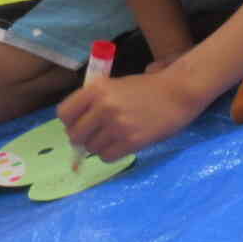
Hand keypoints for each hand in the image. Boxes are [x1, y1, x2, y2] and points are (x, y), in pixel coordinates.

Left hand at [58, 60, 215, 160]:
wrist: (178, 93)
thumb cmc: (147, 88)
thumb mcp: (115, 85)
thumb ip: (94, 101)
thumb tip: (75, 125)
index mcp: (96, 89)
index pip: (64, 114)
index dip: (70, 122)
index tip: (80, 123)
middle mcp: (103, 107)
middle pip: (75, 134)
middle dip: (83, 137)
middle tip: (97, 134)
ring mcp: (117, 125)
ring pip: (91, 148)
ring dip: (99, 146)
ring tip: (114, 137)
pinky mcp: (131, 141)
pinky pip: (106, 156)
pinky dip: (111, 154)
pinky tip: (122, 144)